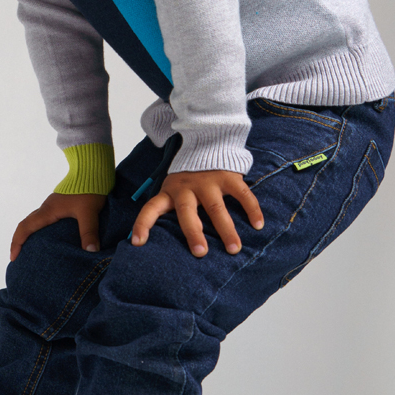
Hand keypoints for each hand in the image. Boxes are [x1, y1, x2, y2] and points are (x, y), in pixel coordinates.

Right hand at [10, 193, 106, 261]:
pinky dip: (40, 230)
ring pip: (35, 222)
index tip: (13, 257)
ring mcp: (53, 206)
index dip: (17, 242)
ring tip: (32, 251)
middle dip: (19, 241)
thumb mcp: (89, 212)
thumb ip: (89, 231)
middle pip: (25, 225)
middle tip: (18, 257)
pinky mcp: (60, 205)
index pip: (25, 227)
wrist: (91, 169)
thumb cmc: (89, 188)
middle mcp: (47, 208)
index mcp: (48, 211)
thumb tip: (91, 251)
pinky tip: (50, 238)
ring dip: (29, 235)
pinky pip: (44, 220)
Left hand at [131, 169, 262, 256]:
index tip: (136, 243)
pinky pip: (241, 194)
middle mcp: (186, 188)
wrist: (207, 142)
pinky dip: (251, 209)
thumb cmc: (189, 178)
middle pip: (187, 212)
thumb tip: (162, 240)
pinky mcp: (228, 176)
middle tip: (200, 253)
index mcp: (169, 192)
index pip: (151, 209)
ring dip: (226, 230)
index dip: (142, 225)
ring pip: (216, 208)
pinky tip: (258, 225)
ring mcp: (208, 182)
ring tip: (234, 249)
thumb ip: (172, 208)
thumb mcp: (173, 189)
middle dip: (193, 233)